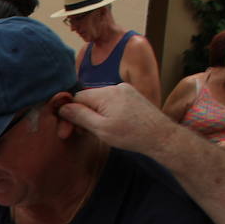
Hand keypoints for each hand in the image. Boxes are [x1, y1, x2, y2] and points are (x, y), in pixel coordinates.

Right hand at [57, 84, 173, 153]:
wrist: (161, 137)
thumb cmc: (131, 135)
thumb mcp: (100, 129)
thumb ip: (80, 116)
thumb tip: (62, 107)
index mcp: (106, 93)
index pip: (77, 97)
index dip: (70, 113)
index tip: (69, 131)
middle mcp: (116, 86)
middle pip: (88, 98)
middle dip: (82, 115)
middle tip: (83, 134)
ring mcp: (126, 90)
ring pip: (100, 101)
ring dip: (94, 115)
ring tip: (99, 131)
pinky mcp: (133, 96)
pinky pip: (112, 101)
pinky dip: (106, 112)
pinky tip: (111, 125)